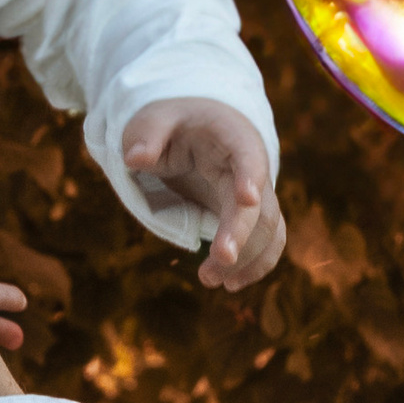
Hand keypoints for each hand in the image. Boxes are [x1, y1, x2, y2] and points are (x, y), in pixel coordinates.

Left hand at [121, 99, 282, 289]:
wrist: (195, 127)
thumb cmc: (175, 122)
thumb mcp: (156, 118)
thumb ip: (147, 134)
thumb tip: (135, 158)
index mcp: (232, 136)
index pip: (248, 154)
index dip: (250, 175)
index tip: (247, 198)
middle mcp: (252, 168)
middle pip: (260, 204)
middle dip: (242, 234)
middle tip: (218, 261)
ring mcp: (254, 194)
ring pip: (268, 230)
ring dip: (248, 259)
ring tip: (211, 281)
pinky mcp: (247, 216)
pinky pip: (266, 242)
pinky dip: (255, 265)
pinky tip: (230, 284)